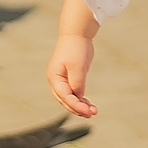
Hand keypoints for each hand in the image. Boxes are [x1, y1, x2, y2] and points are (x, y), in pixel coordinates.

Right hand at [48, 0, 99, 115]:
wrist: (77, 34)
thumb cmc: (75, 48)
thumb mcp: (77, 66)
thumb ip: (77, 83)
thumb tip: (78, 97)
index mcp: (54, 77)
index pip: (64, 96)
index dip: (75, 105)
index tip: (87, 111)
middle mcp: (56, 81)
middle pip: (65, 100)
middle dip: (78, 108)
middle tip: (92, 114)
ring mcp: (62, 80)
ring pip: (69, 99)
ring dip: (80, 106)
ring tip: (93, 112)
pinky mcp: (70, 79)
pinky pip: (74, 93)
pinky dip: (81, 100)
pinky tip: (89, 105)